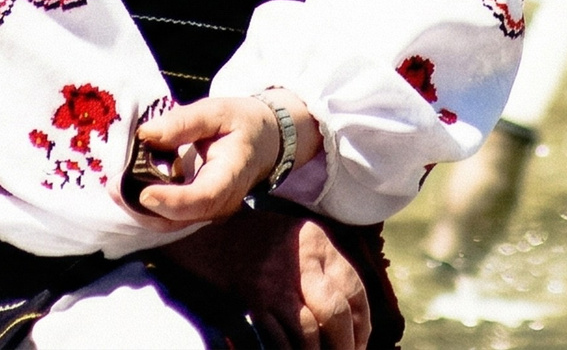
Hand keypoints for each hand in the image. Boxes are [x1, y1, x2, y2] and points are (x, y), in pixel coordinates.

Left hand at [129, 94, 279, 222]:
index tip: (144, 193)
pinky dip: (147, 206)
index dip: (174, 201)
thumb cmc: (242, 123)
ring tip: (115, 187)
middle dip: (145, 208)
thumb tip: (146, 135)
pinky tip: (128, 188)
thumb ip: (183, 122)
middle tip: (114, 186)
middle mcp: (223, 202)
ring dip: (141, 210)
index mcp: (233, 175)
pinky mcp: (199, 209)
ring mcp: (211, 210)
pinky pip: (172, 217)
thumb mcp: (217, 111)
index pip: (205, 197)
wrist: (265, 141)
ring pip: (173, 223)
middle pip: (182, 218)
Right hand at [156, 209, 370, 349]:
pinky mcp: (254, 298)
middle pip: (336, 313)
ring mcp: (276, 281)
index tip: (361, 342)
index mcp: (318, 241)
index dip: (362, 323)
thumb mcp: (296, 236)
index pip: (354, 288)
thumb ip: (322, 265)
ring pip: (310, 330)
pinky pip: (280, 337)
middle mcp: (302, 260)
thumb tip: (346, 310)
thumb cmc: (254, 237)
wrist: (204, 229)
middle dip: (345, 344)